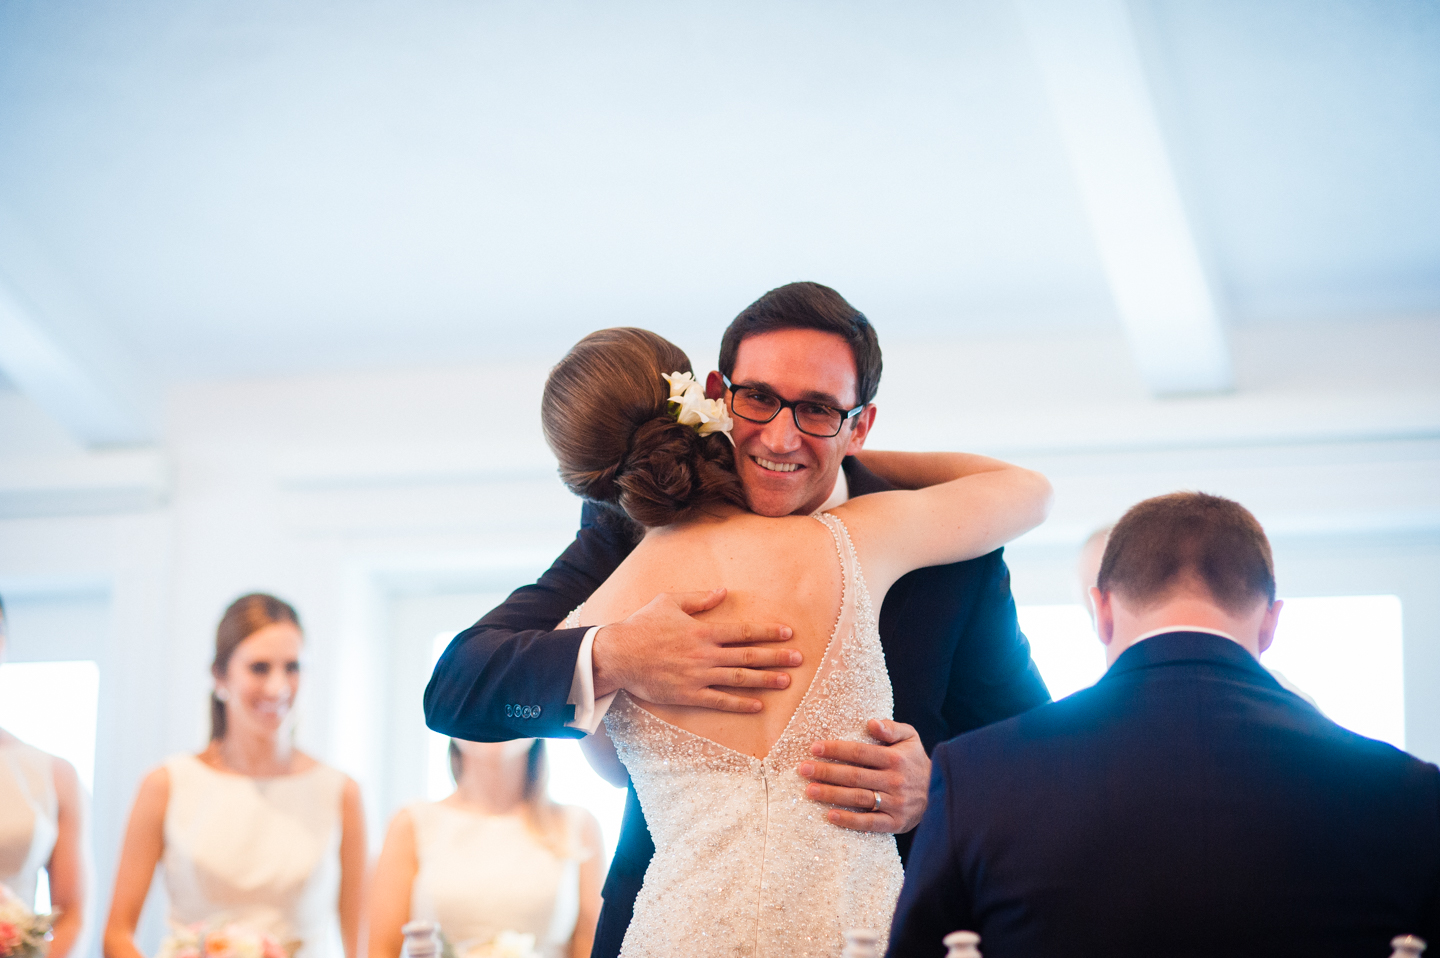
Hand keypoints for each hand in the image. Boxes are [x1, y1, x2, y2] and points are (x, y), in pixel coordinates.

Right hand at [591, 589, 799, 712]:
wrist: (618, 654)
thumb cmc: (642, 625)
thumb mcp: (669, 601)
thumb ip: (699, 599)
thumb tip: (723, 592)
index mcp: (703, 631)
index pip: (744, 632)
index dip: (768, 632)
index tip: (788, 633)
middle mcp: (705, 654)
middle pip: (748, 656)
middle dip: (776, 657)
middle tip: (798, 659)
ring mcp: (698, 676)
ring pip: (739, 679)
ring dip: (765, 680)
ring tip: (786, 681)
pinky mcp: (688, 695)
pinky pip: (720, 701)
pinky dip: (740, 703)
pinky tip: (758, 705)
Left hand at [798, 719, 929, 833]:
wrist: (941, 792)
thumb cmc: (916, 762)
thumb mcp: (910, 738)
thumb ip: (891, 728)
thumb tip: (871, 723)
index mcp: (896, 759)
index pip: (860, 753)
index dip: (836, 750)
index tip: (814, 748)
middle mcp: (895, 781)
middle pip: (854, 776)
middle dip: (826, 772)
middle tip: (802, 769)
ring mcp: (895, 804)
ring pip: (858, 798)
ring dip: (832, 795)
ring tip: (809, 790)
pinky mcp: (895, 823)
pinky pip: (869, 823)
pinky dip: (849, 820)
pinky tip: (830, 815)